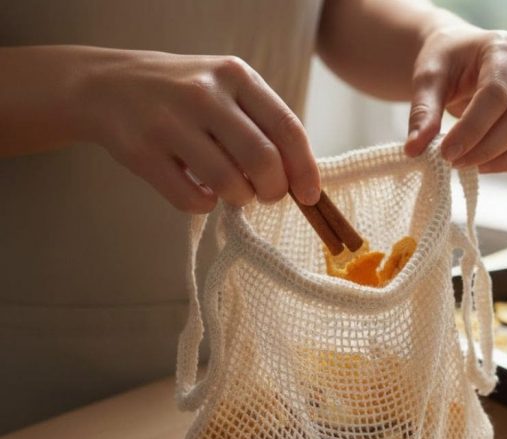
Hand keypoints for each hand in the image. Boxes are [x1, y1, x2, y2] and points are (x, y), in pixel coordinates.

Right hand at [77, 49, 319, 212]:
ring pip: (230, 184)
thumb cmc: (183, 95)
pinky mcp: (142, 153)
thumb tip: (300, 179)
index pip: (287, 128)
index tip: (310, 196)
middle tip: (266, 195)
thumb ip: (262, 125)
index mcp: (235, 76)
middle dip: (274, 190)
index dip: (305, 169)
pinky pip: (193, 200)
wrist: (106, 86)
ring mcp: (170, 122)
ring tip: (232, 189)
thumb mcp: (226, 90)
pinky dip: (205, 205)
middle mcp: (204, 94)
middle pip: (263, 161)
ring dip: (239, 198)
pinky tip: (202, 191)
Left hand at [404, 26, 506, 173]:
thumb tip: (415, 149)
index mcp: (506, 49)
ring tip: (472, 166)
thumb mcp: (428, 78)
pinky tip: (492, 165)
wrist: (464, 58)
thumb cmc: (447, 63)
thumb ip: (423, 111)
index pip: (496, 95)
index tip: (445, 153)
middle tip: (454, 162)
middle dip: (486, 149)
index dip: (472, 130)